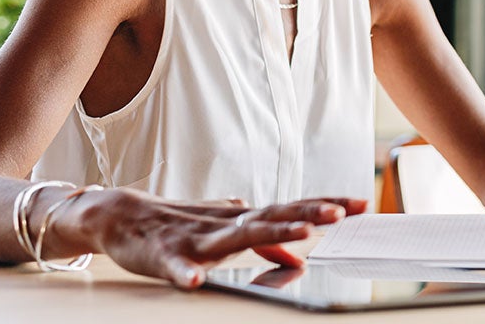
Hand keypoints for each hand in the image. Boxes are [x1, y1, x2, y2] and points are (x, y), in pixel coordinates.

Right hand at [55, 188, 365, 288]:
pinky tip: (193, 280)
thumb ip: (264, 241)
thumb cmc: (182, 222)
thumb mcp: (229, 230)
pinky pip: (175, 265)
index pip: (292, 209)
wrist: (122, 216)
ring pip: (236, 236)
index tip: (362, 204)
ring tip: (300, 234)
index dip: (325, 205)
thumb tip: (296, 252)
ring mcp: (196, 237)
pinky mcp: (164, 254)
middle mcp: (226, 222)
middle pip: (274, 216)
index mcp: (243, 218)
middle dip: (307, 214)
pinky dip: (184, 271)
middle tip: (339, 213)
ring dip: (270, 234)